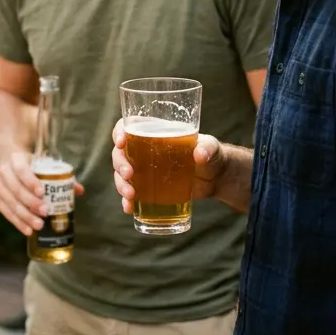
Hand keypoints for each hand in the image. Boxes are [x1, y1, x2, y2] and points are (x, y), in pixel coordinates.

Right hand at [0, 150, 83, 235]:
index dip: (31, 181)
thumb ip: (61, 176)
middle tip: (45, 212)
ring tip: (38, 225)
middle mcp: (4, 171)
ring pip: (9, 202)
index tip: (42, 193)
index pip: (22, 170)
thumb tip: (79, 190)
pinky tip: (27, 230)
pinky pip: (4, 211)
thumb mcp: (44, 164)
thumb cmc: (32, 164)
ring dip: (24, 215)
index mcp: (16, 159)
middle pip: (16, 188)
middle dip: (30, 202)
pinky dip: (16, 221)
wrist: (10, 160)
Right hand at [111, 119, 226, 211]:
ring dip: (120, 183)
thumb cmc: (211, 155)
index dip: (119, 132)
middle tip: (130, 174)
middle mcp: (143, 150)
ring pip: (121, 174)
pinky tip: (129, 208)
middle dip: (120, 164)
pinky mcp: (148, 188)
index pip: (127, 126)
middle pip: (120, 153)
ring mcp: (144, 170)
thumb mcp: (211, 147)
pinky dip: (127, 201)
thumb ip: (207, 148)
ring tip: (130, 195)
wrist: (216, 178)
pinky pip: (131, 194)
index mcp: (154, 133)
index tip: (122, 143)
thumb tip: (199, 154)